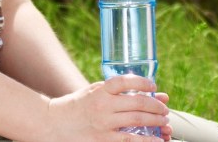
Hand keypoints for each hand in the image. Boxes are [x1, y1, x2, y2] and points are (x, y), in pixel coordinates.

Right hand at [42, 75, 171, 141]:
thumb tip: (145, 92)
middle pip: (137, 103)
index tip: (153, 86)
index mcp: (100, 91)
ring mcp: (103, 124)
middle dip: (155, 106)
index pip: (125, 81)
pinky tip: (156, 140)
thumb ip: (116, 92)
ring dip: (155, 120)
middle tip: (164, 109)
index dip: (143, 83)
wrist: (54, 124)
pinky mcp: (103, 140)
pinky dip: (146, 140)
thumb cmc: (77, 106)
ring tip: (163, 121)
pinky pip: (130, 140)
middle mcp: (103, 106)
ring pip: (137, 121)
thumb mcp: (94, 92)